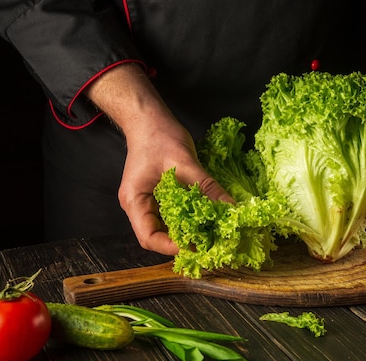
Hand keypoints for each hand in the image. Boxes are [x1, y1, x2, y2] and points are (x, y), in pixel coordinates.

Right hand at [85, 63, 231, 254]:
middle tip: (209, 244)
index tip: (197, 246)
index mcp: (135, 201)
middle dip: (182, 242)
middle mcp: (138, 205)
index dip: (171, 247)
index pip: (149, 237)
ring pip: (165, 227)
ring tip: (209, 235)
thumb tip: (231, 207)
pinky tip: (204, 219)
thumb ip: (207, 187)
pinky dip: (187, 219)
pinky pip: (172, 214)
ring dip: (186, 232)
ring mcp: (147, 201)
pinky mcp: (158, 195)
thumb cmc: (159, 136)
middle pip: (157, 236)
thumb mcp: (185, 162)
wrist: (149, 118)